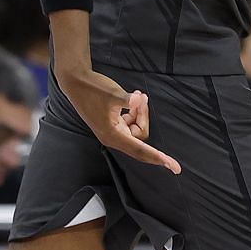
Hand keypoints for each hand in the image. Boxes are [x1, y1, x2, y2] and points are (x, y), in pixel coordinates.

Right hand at [56, 66, 182, 173]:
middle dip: (145, 118)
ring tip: (136, 95)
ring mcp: (113, 131)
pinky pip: (131, 123)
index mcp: (112, 135)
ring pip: (137, 129)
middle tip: (141, 98)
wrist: (76, 82)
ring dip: (140, 113)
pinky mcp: (112, 124)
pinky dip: (135, 112)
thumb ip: (130, 101)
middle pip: (141, 136)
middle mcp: (113, 137)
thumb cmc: (92, 89)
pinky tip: (133, 98)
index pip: (141, 150)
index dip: (160, 158)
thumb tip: (140, 100)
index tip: (174, 167)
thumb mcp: (113, 93)